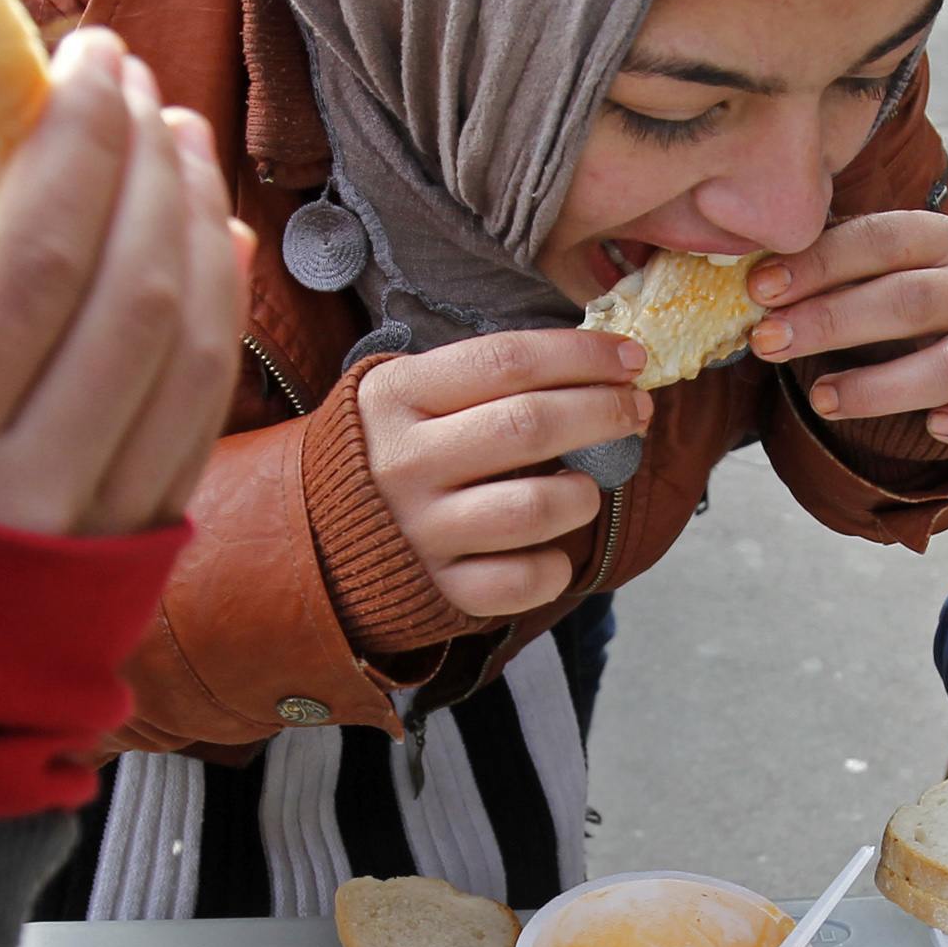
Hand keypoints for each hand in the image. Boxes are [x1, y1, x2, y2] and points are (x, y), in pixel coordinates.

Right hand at [0, 28, 238, 536]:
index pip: (30, 261)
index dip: (76, 147)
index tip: (87, 59)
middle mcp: (22, 496)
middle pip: (131, 292)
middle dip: (147, 165)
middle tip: (137, 81)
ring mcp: (95, 538)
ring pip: (190, 354)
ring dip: (199, 230)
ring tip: (179, 144)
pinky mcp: (139, 566)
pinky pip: (200, 419)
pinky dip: (219, 321)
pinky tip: (210, 248)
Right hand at [359, 330, 654, 616]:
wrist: (312, 540)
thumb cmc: (386, 452)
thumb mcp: (406, 396)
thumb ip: (482, 379)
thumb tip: (596, 365)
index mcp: (398, 396)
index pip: (506, 362)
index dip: (581, 355)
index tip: (630, 357)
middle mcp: (406, 462)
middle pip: (529, 426)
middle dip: (603, 412)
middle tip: (635, 411)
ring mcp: (422, 530)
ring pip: (533, 509)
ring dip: (581, 494)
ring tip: (587, 488)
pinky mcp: (438, 590)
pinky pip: (519, 582)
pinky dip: (553, 568)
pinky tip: (554, 551)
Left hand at [747, 210, 947, 455]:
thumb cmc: (885, 306)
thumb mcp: (858, 276)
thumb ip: (821, 271)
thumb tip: (750, 283)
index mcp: (939, 240)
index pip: (881, 239)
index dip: (819, 263)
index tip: (760, 290)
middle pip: (909, 301)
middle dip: (831, 321)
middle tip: (768, 342)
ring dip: (880, 385)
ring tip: (820, 399)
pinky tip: (936, 427)